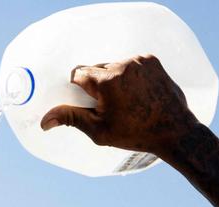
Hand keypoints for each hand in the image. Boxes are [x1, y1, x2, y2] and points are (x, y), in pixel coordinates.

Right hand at [40, 55, 197, 156]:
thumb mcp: (99, 130)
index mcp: (107, 81)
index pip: (79, 73)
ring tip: (123, 100)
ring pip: (113, 65)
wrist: (173, 130)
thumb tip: (45, 121)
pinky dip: (128, 75)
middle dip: (96, 84)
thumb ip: (72, 118)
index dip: (79, 88)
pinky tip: (135, 92)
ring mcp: (139, 61)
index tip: (87, 101)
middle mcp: (123, 65)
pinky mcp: (151, 60)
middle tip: (106, 105)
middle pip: (96, 68)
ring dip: (112, 79)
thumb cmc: (135, 133)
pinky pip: (130, 63)